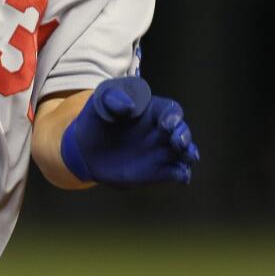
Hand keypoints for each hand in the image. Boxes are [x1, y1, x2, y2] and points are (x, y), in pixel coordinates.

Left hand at [59, 76, 198, 187]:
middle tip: (178, 142)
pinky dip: (182, 174)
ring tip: (187, 156)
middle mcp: (161, 130)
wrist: (85, 150)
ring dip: (190, 153)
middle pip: (182, 130)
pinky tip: (180, 176)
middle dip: (184, 135)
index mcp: (151, 110)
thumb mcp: (100, 101)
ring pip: (185, 152)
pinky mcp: (158, 171)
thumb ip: (114, 98)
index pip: (170, 110)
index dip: (172, 116)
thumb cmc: (95, 120)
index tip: (166, 124)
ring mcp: (161, 151)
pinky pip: (177, 173)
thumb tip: (130, 107)